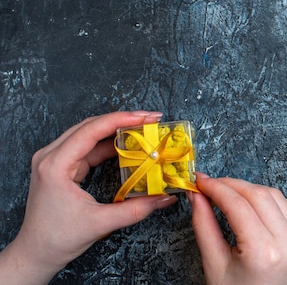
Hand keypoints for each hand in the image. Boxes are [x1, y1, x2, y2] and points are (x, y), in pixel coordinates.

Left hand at [0, 111, 178, 284]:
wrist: (36, 252)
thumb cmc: (58, 238)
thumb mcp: (100, 223)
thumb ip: (136, 209)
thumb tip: (165, 198)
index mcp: (55, 165)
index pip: (91, 130)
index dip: (121, 120)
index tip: (146, 118)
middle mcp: (51, 156)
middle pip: (90, 126)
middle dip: (122, 120)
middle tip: (150, 120)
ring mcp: (54, 159)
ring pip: (89, 133)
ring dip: (116, 130)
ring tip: (143, 129)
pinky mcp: (61, 165)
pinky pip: (87, 146)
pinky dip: (109, 144)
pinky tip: (128, 145)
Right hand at [189, 174, 286, 284]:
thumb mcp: (214, 266)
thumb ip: (204, 225)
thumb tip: (196, 195)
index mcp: (263, 252)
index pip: (238, 204)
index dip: (216, 188)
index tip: (199, 181)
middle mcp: (286, 244)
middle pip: (258, 194)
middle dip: (231, 184)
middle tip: (208, 185)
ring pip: (274, 195)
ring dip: (248, 188)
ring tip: (225, 192)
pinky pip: (284, 207)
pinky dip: (264, 198)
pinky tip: (246, 201)